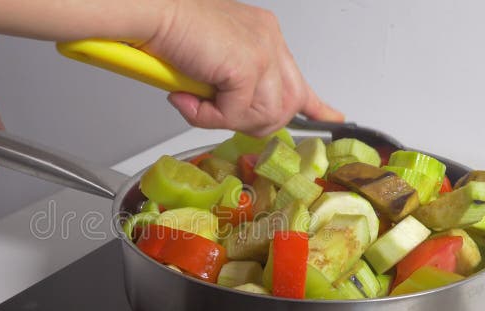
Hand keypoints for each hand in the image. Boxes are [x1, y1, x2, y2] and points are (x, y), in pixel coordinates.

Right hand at [142, 0, 343, 135]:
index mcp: (264, 35)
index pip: (298, 78)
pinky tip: (188, 99)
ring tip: (198, 103)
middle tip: (221, 116)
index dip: (315, 104)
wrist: (152, 13)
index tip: (332, 116)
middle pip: (287, 105)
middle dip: (255, 122)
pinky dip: (208, 116)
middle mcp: (269, 40)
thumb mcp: (210, 63)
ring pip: (264, 115)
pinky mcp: (247, 65)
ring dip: (227, 120)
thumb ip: (229, 86)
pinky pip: (235, 114)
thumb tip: (230, 113)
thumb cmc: (170, 31)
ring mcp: (262, 52)